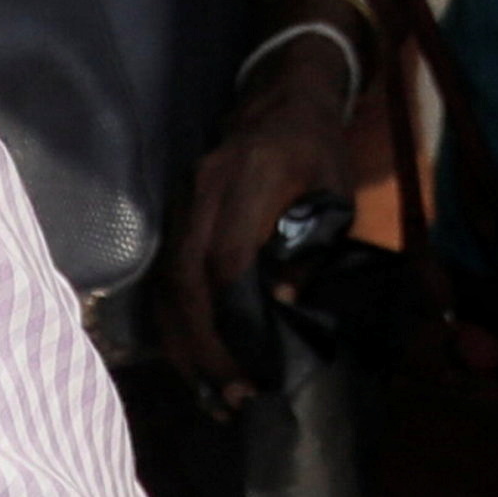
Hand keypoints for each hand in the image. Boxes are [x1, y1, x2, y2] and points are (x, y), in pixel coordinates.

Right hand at [154, 23, 378, 389]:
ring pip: (167, 286)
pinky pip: (164, 281)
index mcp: (248, 176)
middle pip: (186, 278)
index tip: (256, 362)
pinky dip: (177, 327)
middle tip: (233, 397)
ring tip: (213, 397)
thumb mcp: (333, 191)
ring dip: (186, 346)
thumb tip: (285, 305)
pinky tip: (195, 366)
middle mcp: (203, 190)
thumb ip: (311, 245)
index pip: (227, 255)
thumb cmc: (316, 149)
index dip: (236, 313)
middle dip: (205, 345)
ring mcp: (181, 203)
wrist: (281, 99)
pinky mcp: (173, 220)